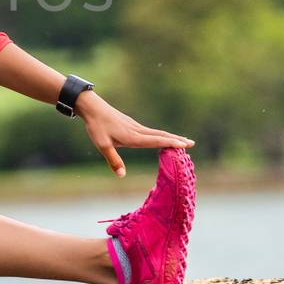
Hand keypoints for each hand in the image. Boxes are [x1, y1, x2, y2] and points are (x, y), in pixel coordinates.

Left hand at [74, 91, 193, 176]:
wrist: (92, 107)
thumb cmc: (96, 126)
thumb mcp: (102, 145)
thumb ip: (113, 160)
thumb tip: (122, 176)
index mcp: (133, 136)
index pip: (156, 141)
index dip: (171, 143)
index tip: (185, 145)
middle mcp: (137, 130)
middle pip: (161, 135)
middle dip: (176, 139)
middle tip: (191, 143)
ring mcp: (135, 126)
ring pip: (156, 132)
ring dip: (170, 137)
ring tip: (181, 141)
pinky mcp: (131, 124)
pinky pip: (150, 131)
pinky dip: (160, 135)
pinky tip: (160, 138)